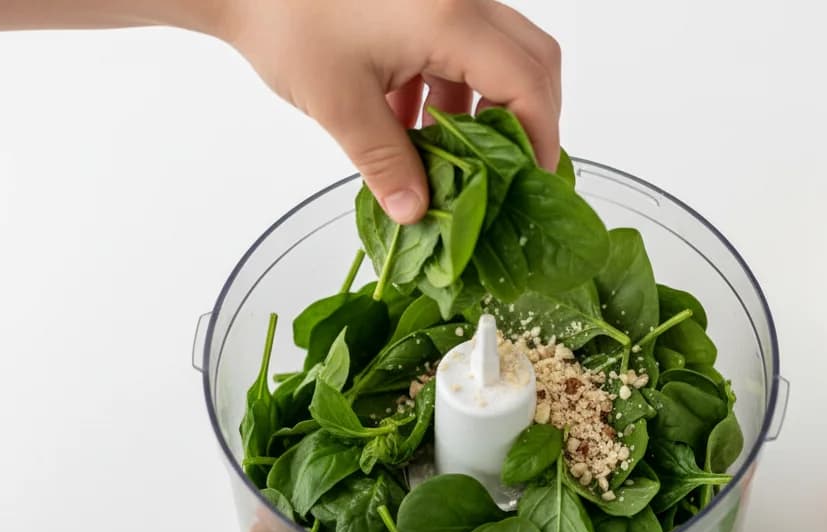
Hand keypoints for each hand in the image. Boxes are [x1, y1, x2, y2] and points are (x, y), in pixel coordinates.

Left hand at [222, 0, 561, 222]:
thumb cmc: (285, 19)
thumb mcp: (342, 106)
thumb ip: (388, 165)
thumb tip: (418, 214)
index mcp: (449, 15)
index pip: (527, 82)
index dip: (541, 138)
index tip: (534, 182)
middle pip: (531, 59)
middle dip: (527, 121)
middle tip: (510, 173)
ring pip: (497, 55)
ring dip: (482, 111)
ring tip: (450, 159)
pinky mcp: (424, 2)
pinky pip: (460, 48)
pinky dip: (450, 91)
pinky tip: (415, 127)